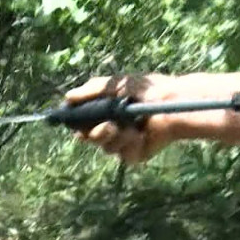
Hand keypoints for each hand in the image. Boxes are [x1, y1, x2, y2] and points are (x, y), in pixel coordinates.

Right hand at [65, 73, 181, 164]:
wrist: (171, 103)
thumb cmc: (147, 90)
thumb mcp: (116, 84)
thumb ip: (91, 90)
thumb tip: (68, 97)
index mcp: (106, 113)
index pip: (83, 123)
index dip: (78, 124)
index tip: (74, 122)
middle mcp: (112, 129)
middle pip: (90, 139)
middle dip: (95, 134)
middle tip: (107, 126)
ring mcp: (123, 142)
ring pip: (106, 148)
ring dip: (116, 137)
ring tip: (130, 127)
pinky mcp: (135, 154)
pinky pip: (123, 155)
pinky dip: (130, 144)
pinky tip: (140, 135)